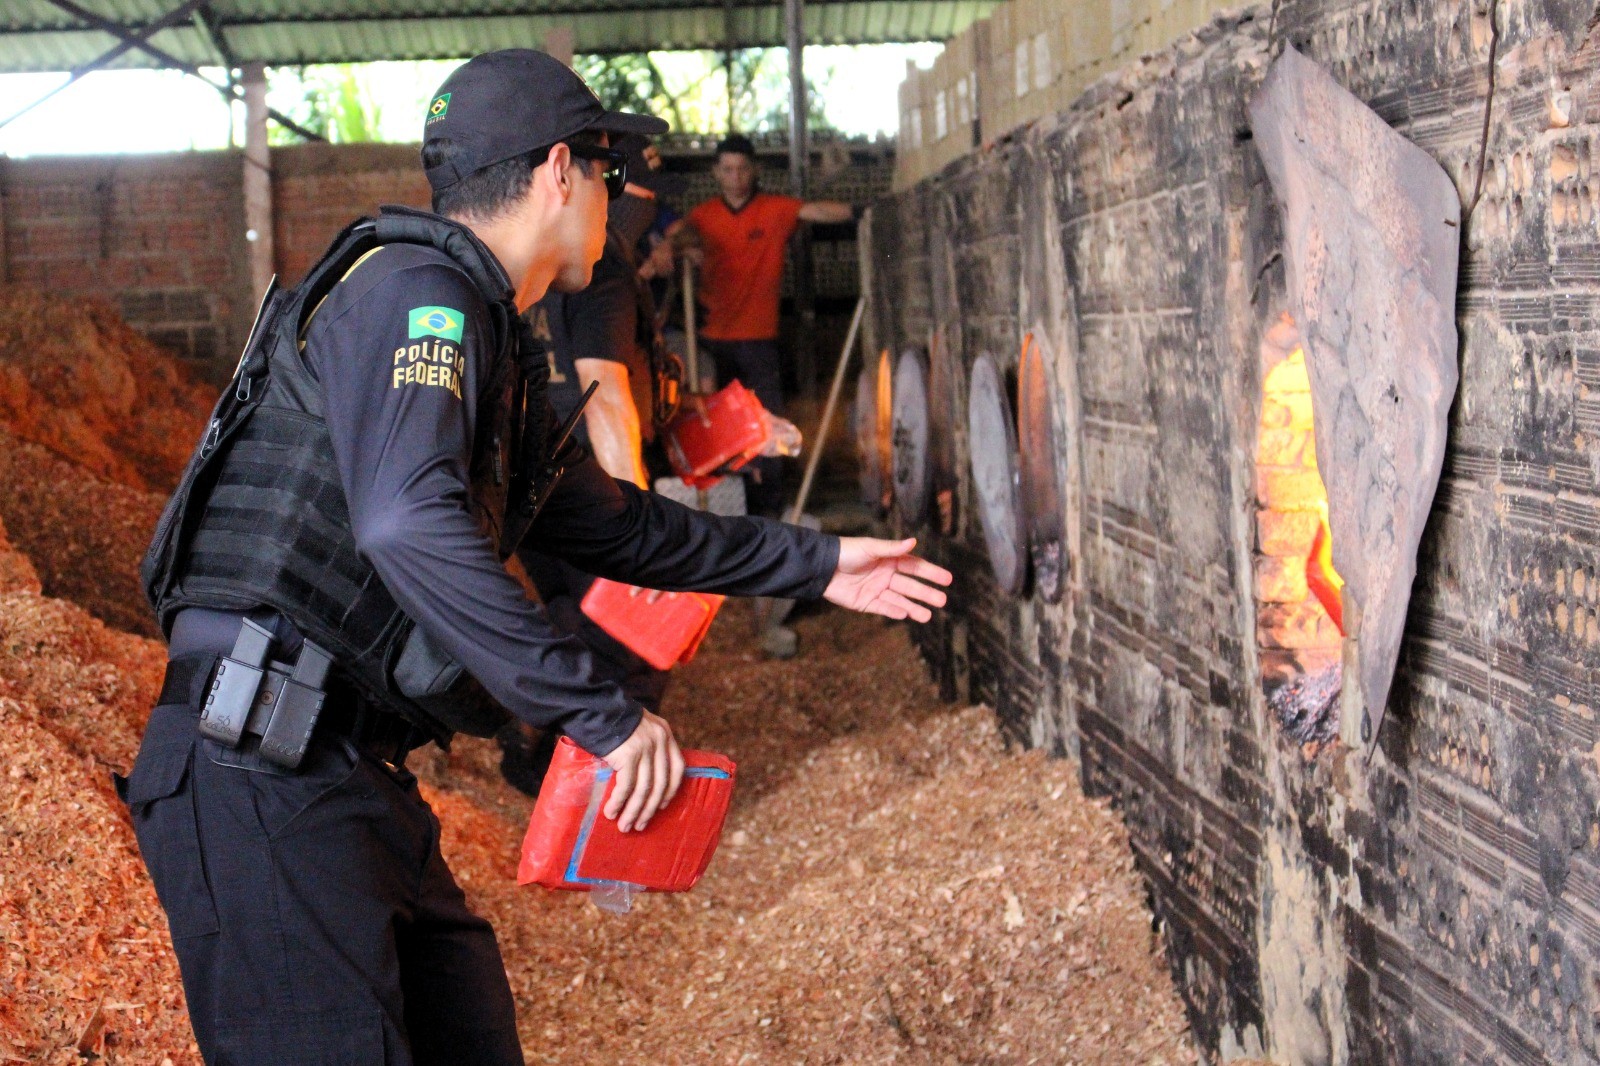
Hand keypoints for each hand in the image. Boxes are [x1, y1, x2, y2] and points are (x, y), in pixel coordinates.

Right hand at [602, 711, 684, 831]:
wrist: (593, 704)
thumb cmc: (610, 718)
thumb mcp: (638, 727)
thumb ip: (645, 745)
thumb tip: (643, 776)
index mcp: (665, 733)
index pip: (677, 768)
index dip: (670, 791)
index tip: (660, 807)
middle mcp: (659, 740)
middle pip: (661, 784)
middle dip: (649, 809)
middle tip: (639, 826)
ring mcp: (645, 748)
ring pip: (644, 790)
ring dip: (634, 812)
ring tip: (625, 826)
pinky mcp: (628, 755)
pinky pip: (626, 786)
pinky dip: (619, 802)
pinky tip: (611, 812)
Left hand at [823, 537, 951, 621]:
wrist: (822, 567)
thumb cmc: (846, 552)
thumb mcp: (870, 547)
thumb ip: (892, 548)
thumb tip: (913, 541)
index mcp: (889, 560)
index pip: (915, 567)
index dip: (931, 573)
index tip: (947, 579)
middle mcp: (886, 575)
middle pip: (910, 586)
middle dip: (926, 593)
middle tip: (942, 601)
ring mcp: (877, 590)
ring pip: (900, 600)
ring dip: (914, 607)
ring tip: (928, 616)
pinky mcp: (866, 603)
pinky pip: (884, 608)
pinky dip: (895, 611)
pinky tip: (907, 615)